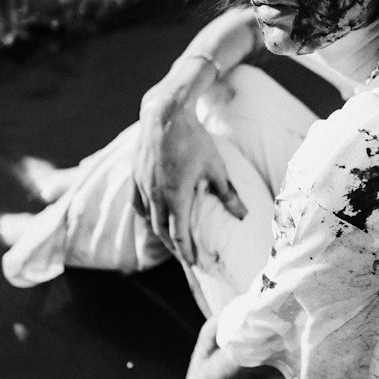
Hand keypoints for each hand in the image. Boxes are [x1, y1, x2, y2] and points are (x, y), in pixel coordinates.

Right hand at [131, 62, 246, 263]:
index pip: (179, 234)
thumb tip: (243, 215)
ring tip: (170, 239)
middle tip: (185, 256)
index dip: (187, 252)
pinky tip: (151, 216)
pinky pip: (137, 203)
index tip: (195, 264)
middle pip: (162, 231)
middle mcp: (155, 195)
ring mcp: (142, 186)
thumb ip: (227, 194)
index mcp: (176, 197)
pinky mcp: (135, 175)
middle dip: (174, 246)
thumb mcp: (216, 168)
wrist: (165, 115)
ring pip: (148, 218)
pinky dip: (146, 214)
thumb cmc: (194, 140)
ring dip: (159, 232)